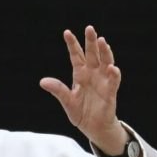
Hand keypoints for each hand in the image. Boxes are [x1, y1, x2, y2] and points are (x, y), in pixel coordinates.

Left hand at [40, 25, 126, 153]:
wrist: (94, 128)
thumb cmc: (81, 112)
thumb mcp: (67, 101)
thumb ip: (58, 90)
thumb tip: (42, 81)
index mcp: (80, 74)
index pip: (76, 56)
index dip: (72, 44)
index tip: (67, 32)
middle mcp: (93, 74)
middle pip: (93, 54)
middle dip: (91, 41)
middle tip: (90, 28)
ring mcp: (103, 81)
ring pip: (105, 62)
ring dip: (105, 52)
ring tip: (102, 41)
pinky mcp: (110, 92)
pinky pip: (113, 81)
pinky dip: (114, 74)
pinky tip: (112, 67)